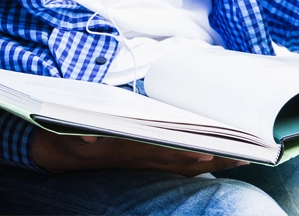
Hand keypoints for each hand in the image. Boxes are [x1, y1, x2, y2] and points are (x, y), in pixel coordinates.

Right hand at [31, 131, 244, 175]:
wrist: (51, 152)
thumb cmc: (61, 135)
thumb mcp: (64, 134)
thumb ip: (75, 134)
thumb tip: (88, 136)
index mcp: (120, 151)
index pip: (160, 153)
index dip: (187, 152)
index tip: (211, 151)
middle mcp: (136, 159)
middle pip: (181, 161)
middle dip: (214, 157)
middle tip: (246, 152)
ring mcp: (140, 161)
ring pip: (183, 165)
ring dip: (212, 162)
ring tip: (243, 155)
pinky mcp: (141, 160)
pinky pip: (176, 164)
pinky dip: (198, 162)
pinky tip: (215, 157)